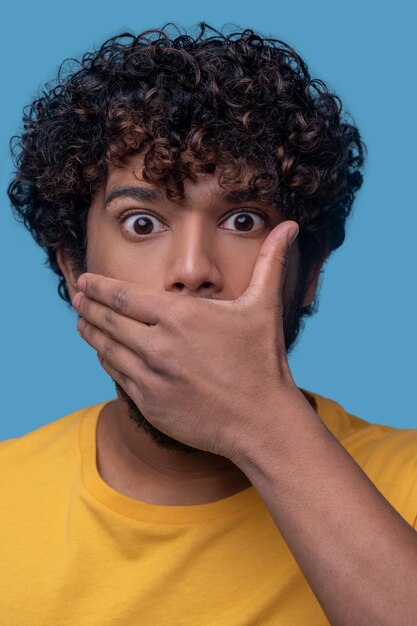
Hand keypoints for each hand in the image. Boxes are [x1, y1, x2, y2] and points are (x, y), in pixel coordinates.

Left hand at [73, 220, 300, 461]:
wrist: (262, 422)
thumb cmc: (263, 361)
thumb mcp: (264, 307)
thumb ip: (271, 262)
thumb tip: (290, 226)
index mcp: (180, 316)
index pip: (123, 295)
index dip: (98, 286)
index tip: (84, 280)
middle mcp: (159, 344)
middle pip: (108, 319)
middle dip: (87, 305)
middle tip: (76, 297)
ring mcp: (151, 376)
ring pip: (106, 348)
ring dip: (90, 332)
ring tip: (81, 322)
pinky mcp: (149, 403)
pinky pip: (116, 376)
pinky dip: (106, 360)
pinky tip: (103, 353)